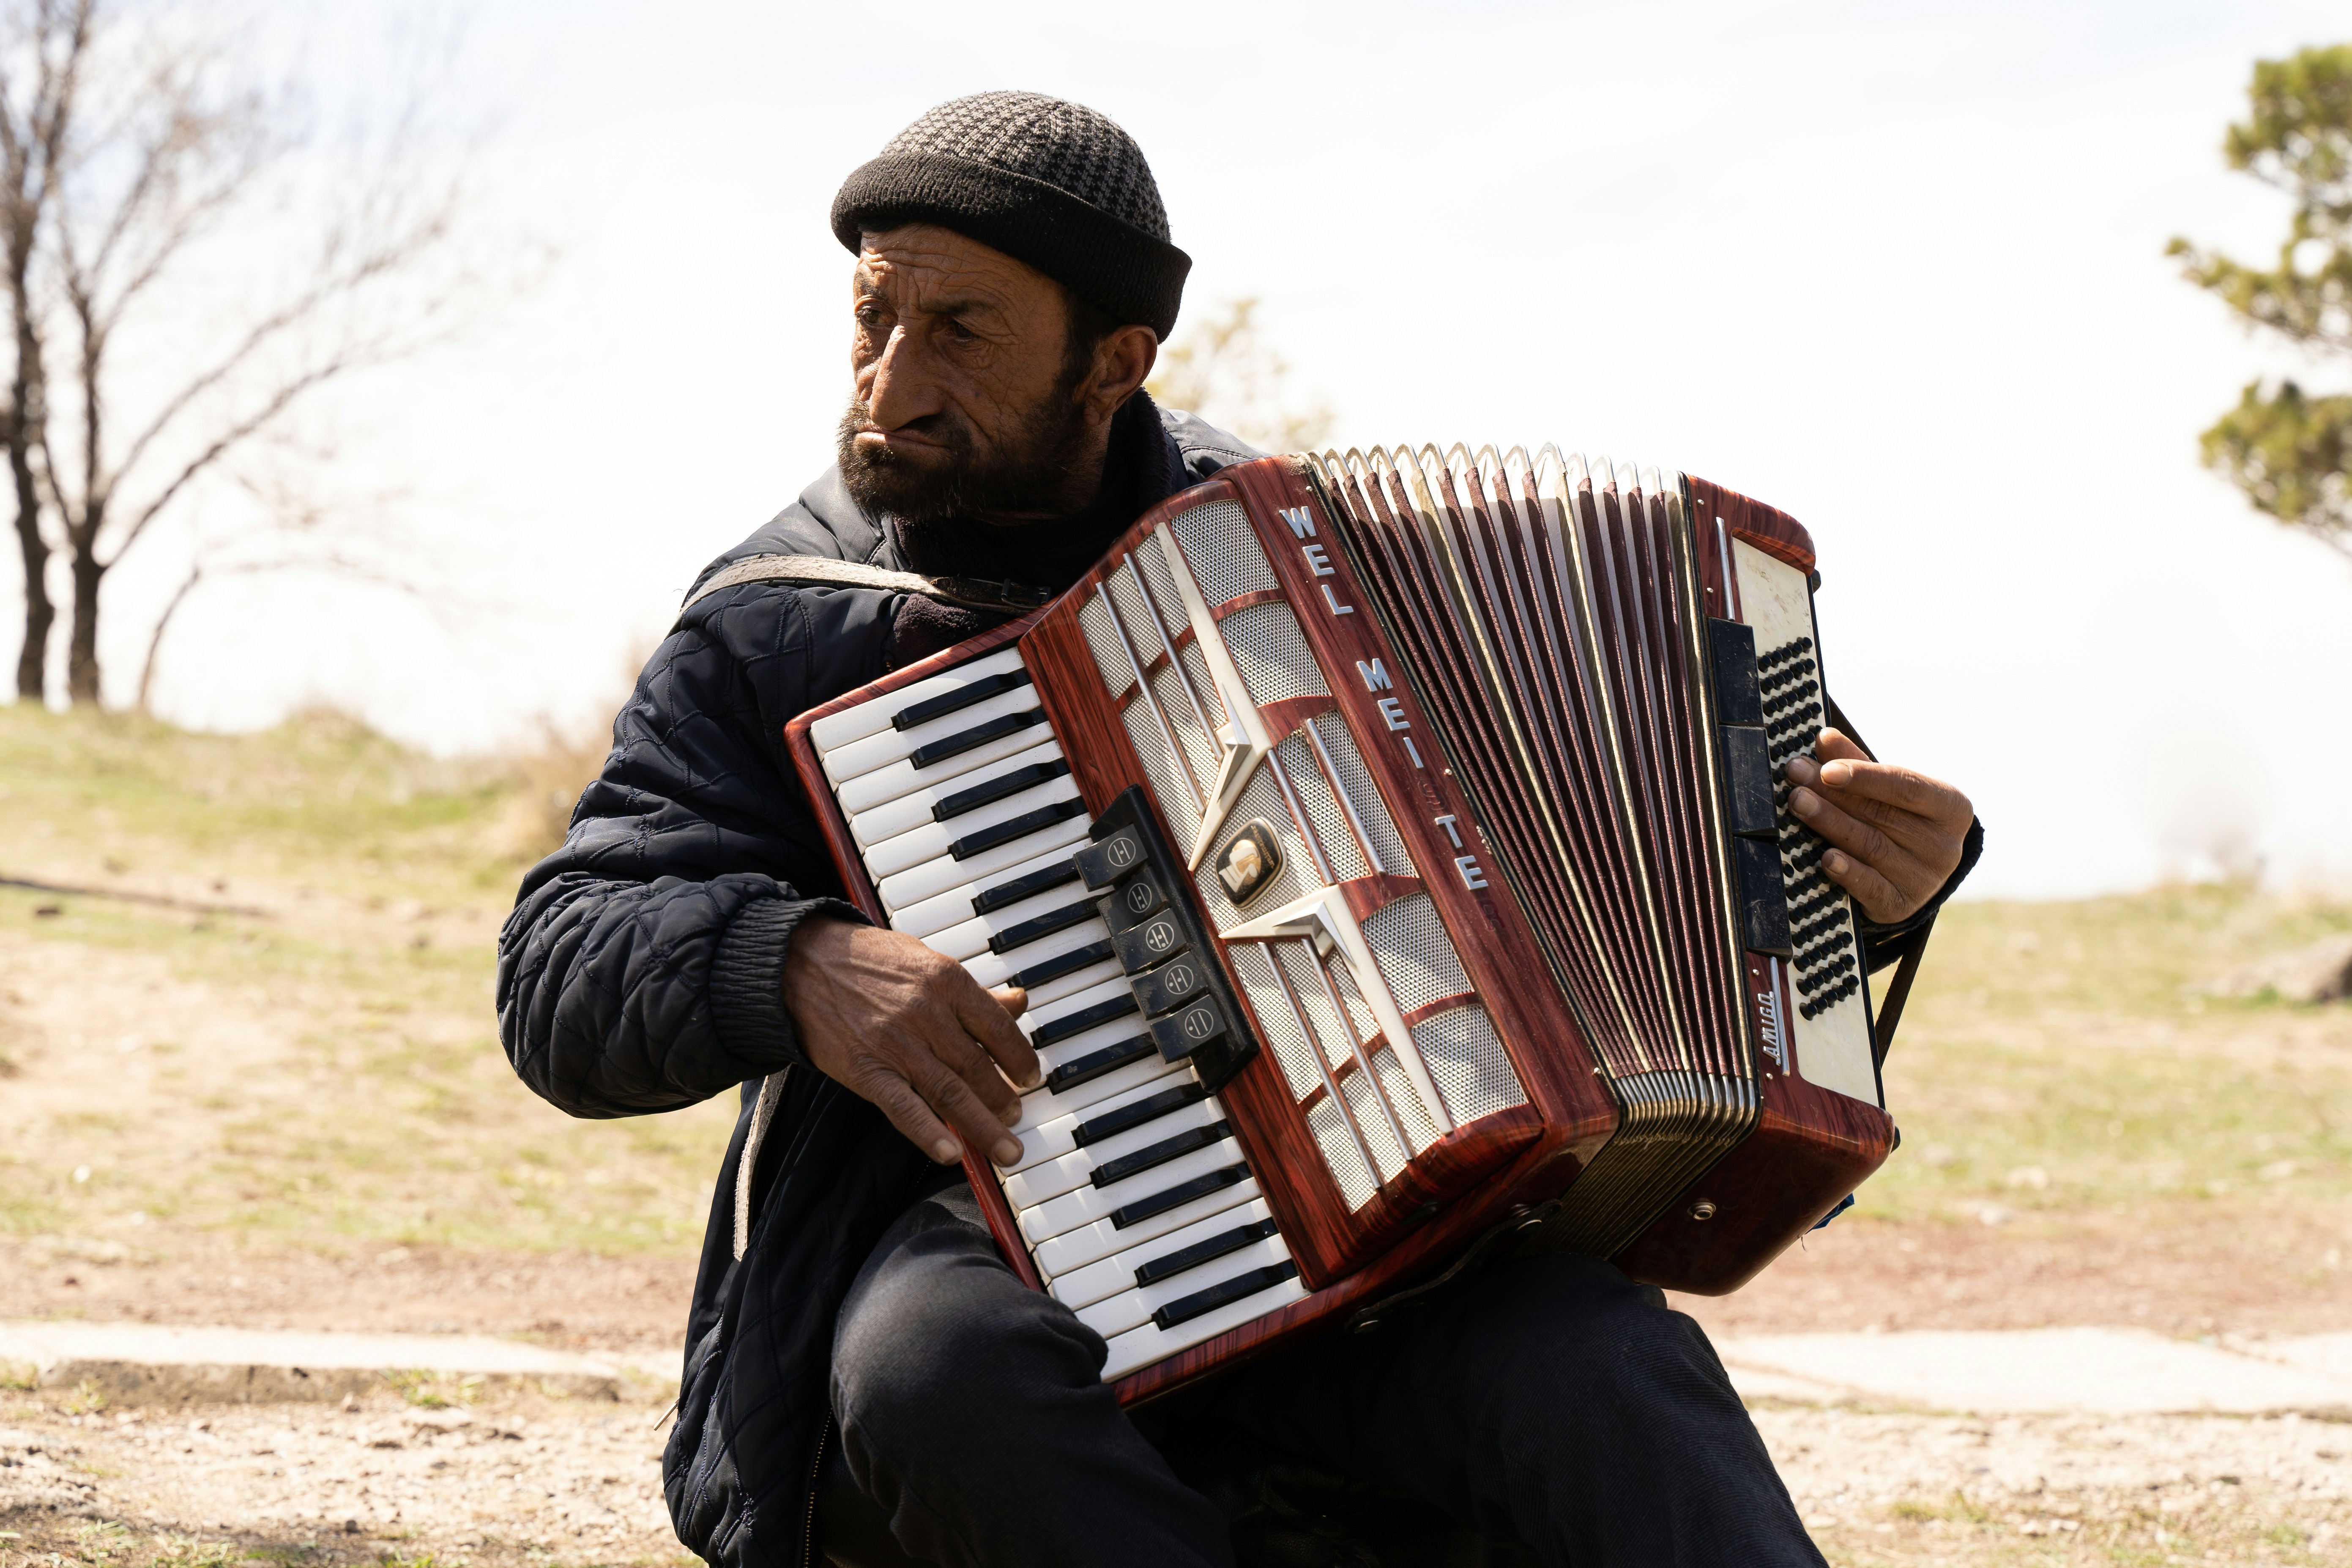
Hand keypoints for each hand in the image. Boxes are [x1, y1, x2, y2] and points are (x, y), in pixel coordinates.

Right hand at [782, 917, 1039, 1166]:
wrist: (801, 964)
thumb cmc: (869, 961)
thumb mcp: (927, 961)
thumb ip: (973, 992)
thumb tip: (1019, 1004)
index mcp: (946, 980)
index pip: (997, 1026)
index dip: (1019, 1057)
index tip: (1031, 1077)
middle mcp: (925, 1012)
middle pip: (977, 1065)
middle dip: (1004, 1098)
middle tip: (1017, 1119)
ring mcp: (895, 1044)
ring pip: (949, 1091)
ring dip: (982, 1124)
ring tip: (1005, 1148)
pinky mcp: (866, 1069)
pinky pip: (903, 1107)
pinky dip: (929, 1132)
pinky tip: (952, 1153)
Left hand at [1783, 729, 1972, 925]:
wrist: (1915, 876)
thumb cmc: (1900, 821)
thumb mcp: (1890, 792)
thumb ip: (1858, 764)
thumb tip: (1825, 737)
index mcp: (1950, 807)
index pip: (1906, 786)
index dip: (1865, 776)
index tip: (1827, 767)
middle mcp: (1944, 845)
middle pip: (1879, 814)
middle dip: (1832, 793)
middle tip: (1795, 776)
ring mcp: (1924, 878)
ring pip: (1869, 846)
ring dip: (1829, 823)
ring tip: (1797, 803)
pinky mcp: (1901, 905)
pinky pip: (1870, 886)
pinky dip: (1847, 872)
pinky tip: (1826, 858)